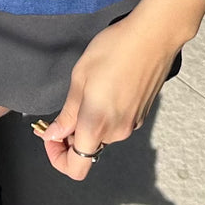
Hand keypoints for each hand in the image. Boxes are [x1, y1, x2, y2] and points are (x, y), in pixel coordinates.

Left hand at [38, 12, 183, 180]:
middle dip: (71, 138)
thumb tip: (54, 134)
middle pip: (88, 151)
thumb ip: (67, 113)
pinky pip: (116, 125)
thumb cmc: (115, 50)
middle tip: (63, 112)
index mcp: (96, 125)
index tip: (51, 136)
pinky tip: (103, 91)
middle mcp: (116, 132)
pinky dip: (104, 117)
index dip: (57, 158)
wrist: (154, 37)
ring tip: (86, 94)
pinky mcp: (141, 115)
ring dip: (88, 125)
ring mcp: (132, 125)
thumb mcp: (80, 78)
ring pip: (101, 137)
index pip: (76, 168)